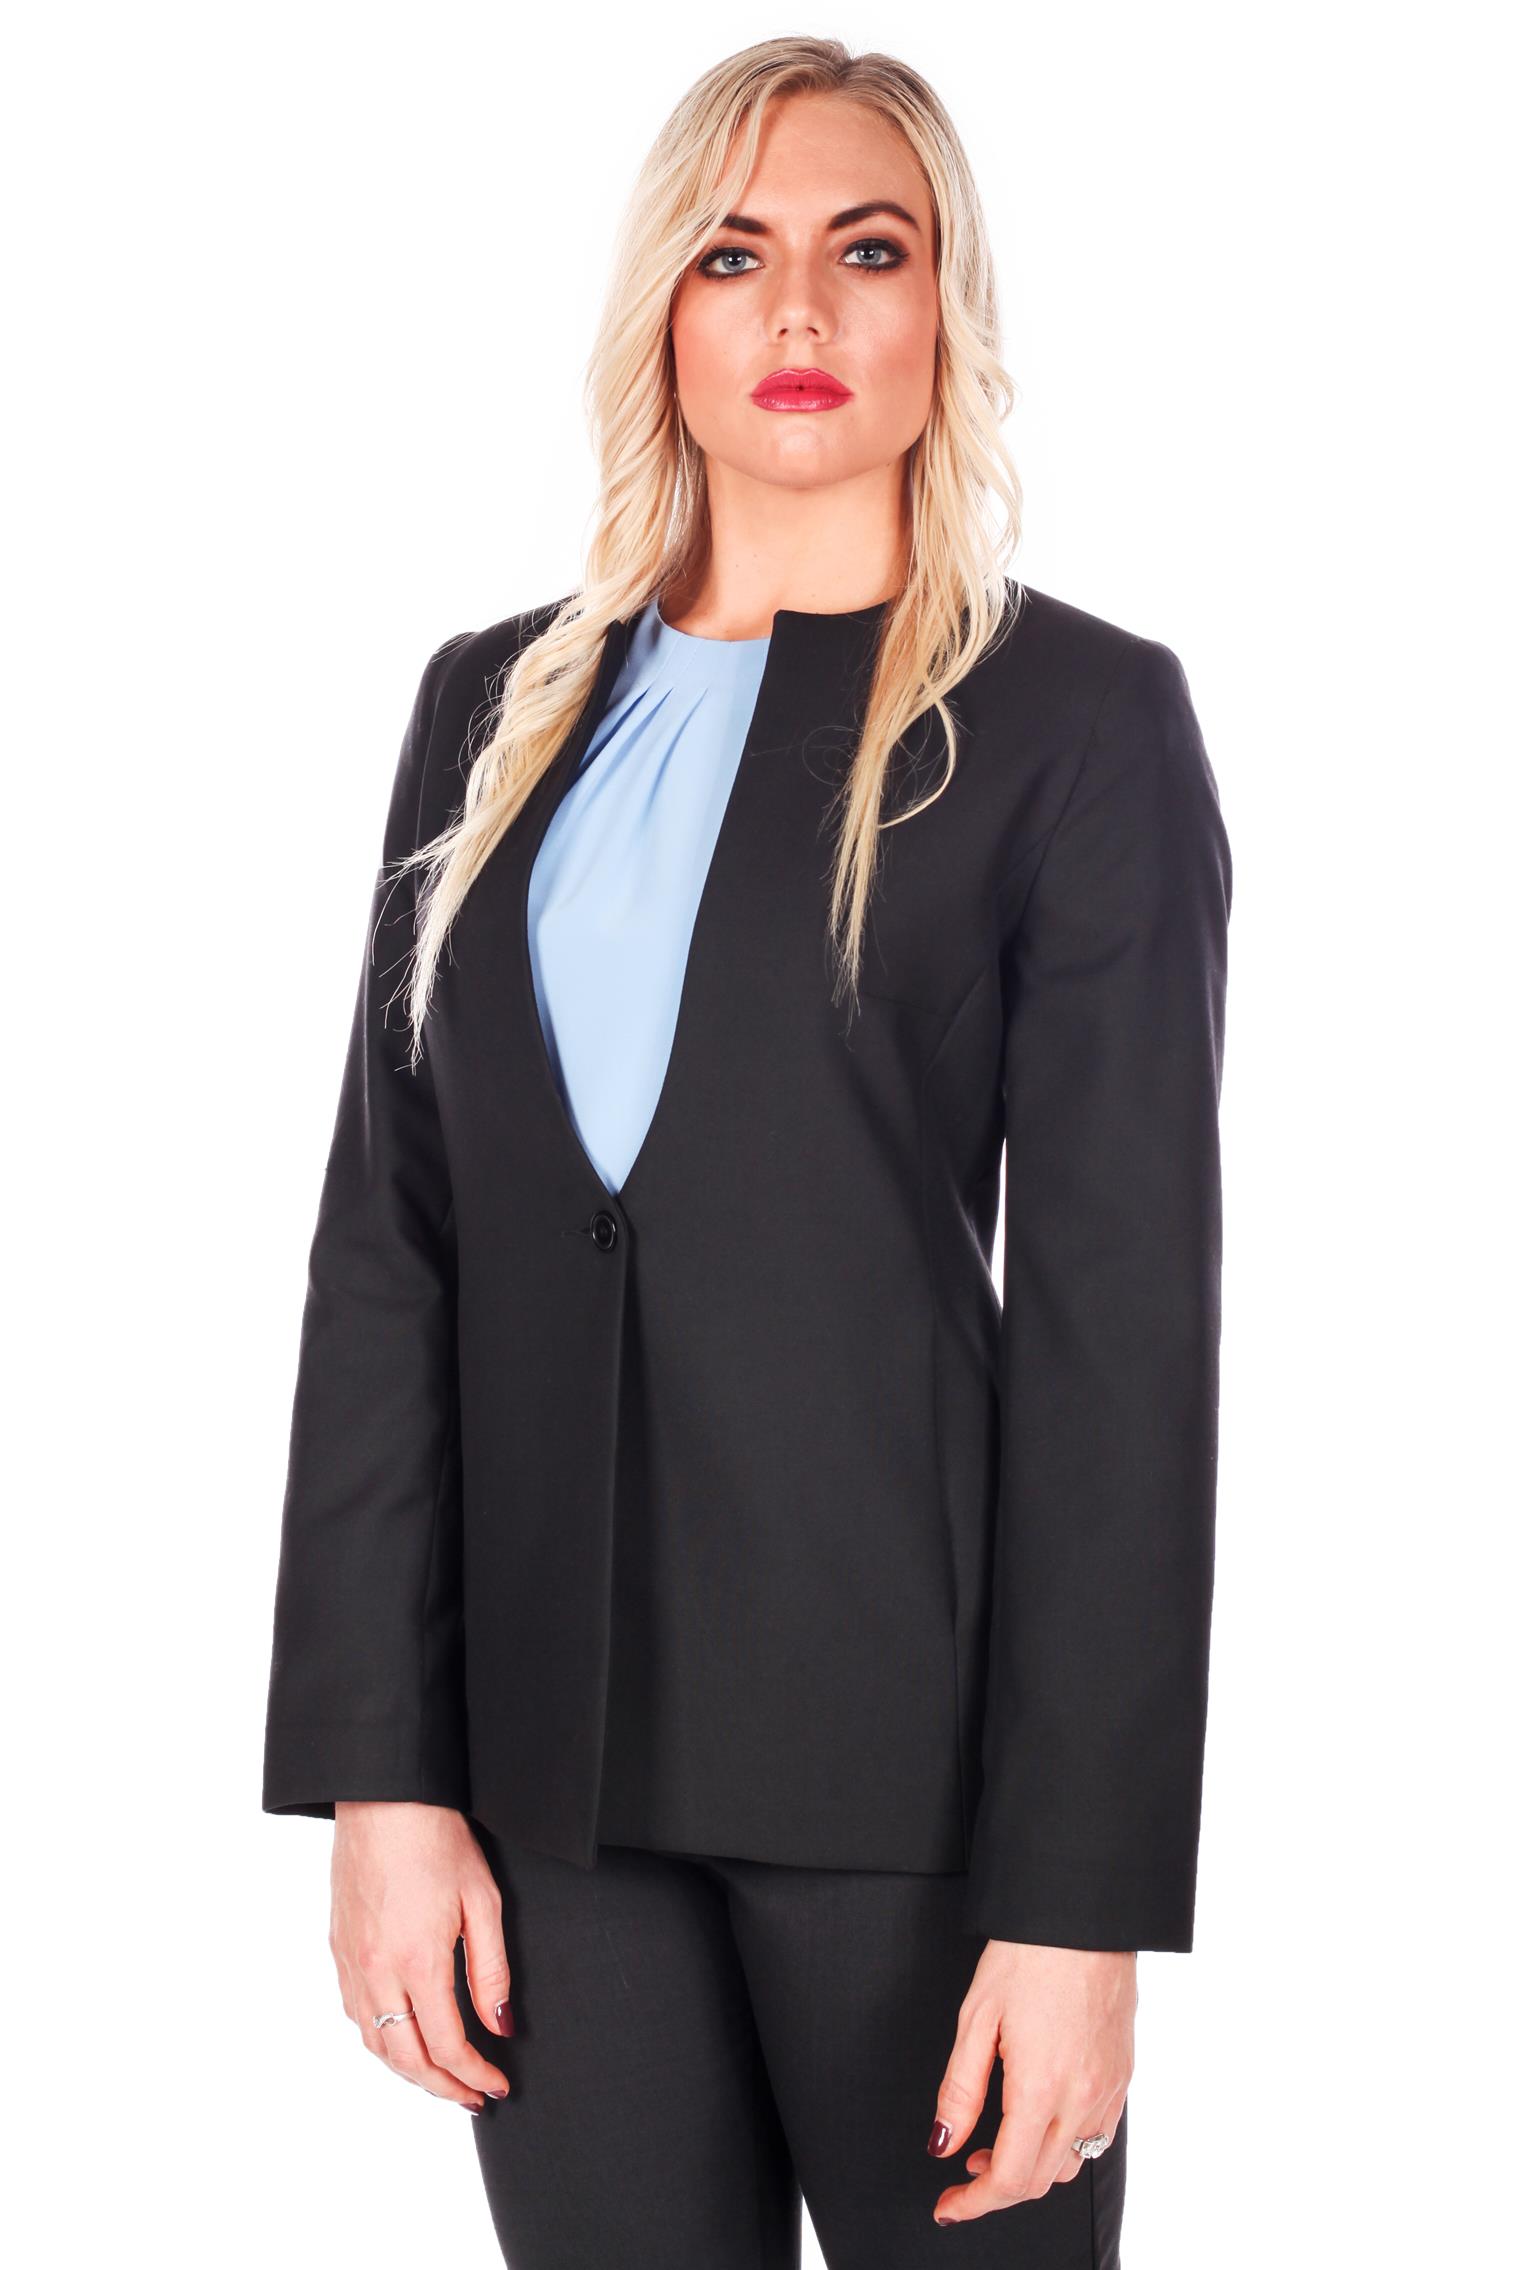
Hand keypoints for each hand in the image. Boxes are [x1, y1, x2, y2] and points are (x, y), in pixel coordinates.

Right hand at [330, 1801, 512, 2112]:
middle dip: (441, 2086)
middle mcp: (376, 1969)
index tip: (496, 2086)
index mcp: (417, 1960)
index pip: (446, 2045)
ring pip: (374, 2042)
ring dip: (408, 2070)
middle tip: (470, 2097)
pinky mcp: (338, 1948)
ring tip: (440, 2077)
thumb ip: (491, 1971)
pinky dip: (380, 2039)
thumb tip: (501, 2026)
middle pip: (405, 2058)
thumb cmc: (436, 1839)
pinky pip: (355, 2013)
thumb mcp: (483, 1901)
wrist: (384, 1798)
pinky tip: (402, 2037)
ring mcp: (352, 1961)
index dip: (473, 2074)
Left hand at [927, 1940, 1134, 2225]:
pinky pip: (1096, 2135)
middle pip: (1039, 2181)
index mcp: (1040, 2088)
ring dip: (1031, 2171)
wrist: (1084, 1914)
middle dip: (996, 2189)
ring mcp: (1108, 2090)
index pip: (1009, 2178)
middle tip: (964, 2169)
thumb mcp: (976, 2018)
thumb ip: (958, 2091)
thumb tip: (942, 2144)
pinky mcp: (1122, 2076)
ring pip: (1071, 2165)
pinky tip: (1039, 2120)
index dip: (973, 2203)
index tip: (948, 2206)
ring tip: (997, 2143)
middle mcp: (1081, 2098)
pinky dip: (1064, 2146)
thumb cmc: (1029, 1954)